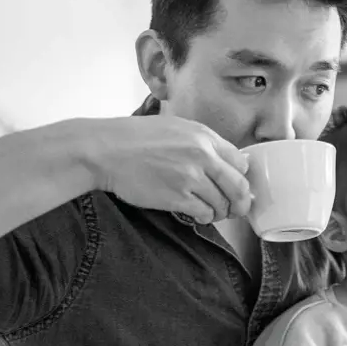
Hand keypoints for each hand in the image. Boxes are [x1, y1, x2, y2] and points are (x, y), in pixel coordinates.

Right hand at [80, 116, 250, 224]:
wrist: (105, 150)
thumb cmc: (134, 138)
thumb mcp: (175, 128)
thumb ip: (201, 143)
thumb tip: (223, 163)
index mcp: (204, 136)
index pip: (241, 163)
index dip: (241, 179)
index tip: (237, 187)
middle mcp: (202, 155)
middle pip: (239, 187)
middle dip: (240, 203)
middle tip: (235, 210)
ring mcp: (191, 177)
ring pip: (223, 203)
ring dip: (220, 212)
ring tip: (212, 213)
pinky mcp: (177, 197)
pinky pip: (204, 213)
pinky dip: (205, 217)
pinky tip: (199, 215)